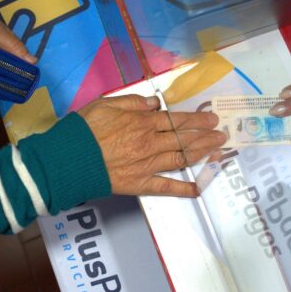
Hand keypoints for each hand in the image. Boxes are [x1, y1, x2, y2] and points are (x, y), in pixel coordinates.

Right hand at [79, 95, 225, 196]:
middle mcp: (150, 143)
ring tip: (218, 151)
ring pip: (181, 158)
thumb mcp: (107, 104)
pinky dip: (183, 189)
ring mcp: (147, 165)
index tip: (211, 119)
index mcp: (143, 123)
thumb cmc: (84, 129)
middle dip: (205, 136)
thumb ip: (134, 102)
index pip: (175, 120)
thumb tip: (156, 103)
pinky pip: (166, 186)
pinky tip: (198, 189)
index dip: (196, 120)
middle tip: (222, 134)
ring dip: (201, 154)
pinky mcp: (140, 183)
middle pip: (183, 138)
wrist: (68, 160)